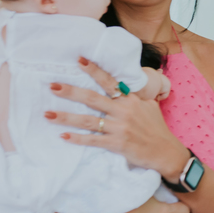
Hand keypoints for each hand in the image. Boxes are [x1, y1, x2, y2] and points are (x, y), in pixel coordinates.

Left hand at [46, 58, 189, 179]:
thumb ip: (137, 95)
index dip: (94, 70)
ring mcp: (120, 128)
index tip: (79, 60)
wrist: (166, 152)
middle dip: (71, 91)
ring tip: (47, 114)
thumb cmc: (157, 128)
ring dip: (66, 117)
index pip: (110, 82)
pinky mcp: (117, 144)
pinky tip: (63, 136)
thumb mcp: (151, 106)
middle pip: (92, 98)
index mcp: (131, 100)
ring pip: (88, 120)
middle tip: (52, 85)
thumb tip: (129, 85)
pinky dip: (78, 139)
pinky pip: (93, 140)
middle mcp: (124, 111)